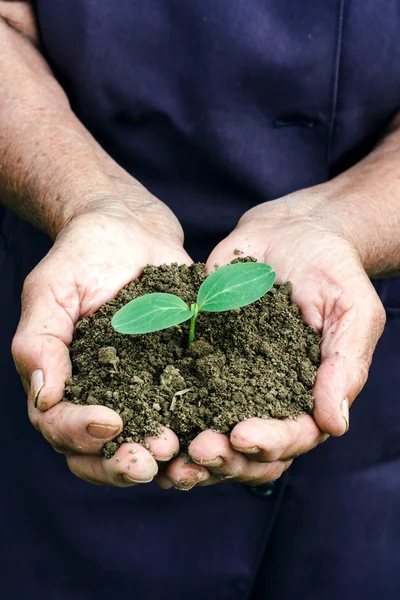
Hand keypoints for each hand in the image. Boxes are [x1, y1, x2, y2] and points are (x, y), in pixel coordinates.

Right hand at [12, 194, 191, 486]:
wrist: (133, 231)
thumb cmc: (84, 254)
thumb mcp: (51, 288)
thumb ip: (39, 341)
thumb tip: (42, 398)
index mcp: (63, 381)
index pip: (59, 426)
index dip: (79, 433)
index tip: (110, 421)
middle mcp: (100, 394)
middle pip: (99, 453)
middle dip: (121, 463)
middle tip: (150, 458)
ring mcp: (140, 390)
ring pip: (142, 444)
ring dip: (160, 459)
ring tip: (181, 451)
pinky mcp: (177, 377)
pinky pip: (184, 415)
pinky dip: (194, 433)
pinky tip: (213, 433)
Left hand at [163, 187, 385, 488]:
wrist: (291, 232)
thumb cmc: (332, 269)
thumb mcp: (351, 311)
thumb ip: (344, 366)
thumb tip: (334, 424)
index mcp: (307, 396)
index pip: (293, 437)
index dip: (269, 443)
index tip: (242, 435)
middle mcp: (267, 398)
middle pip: (248, 450)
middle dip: (224, 458)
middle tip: (199, 450)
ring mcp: (231, 381)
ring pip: (212, 433)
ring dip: (189, 451)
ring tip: (165, 449)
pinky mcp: (199, 358)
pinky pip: (180, 391)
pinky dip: (163, 411)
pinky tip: (142, 418)